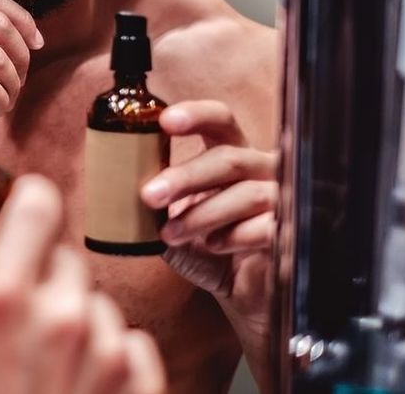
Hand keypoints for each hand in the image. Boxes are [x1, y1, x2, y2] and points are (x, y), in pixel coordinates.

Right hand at [0, 176, 165, 393]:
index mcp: (1, 302)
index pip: (36, 205)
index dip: (23, 203)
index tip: (13, 214)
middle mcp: (62, 317)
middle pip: (62, 257)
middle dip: (36, 276)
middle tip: (6, 320)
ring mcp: (107, 357)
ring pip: (95, 304)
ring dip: (71, 319)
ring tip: (37, 365)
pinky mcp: (139, 392)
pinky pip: (131, 345)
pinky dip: (109, 356)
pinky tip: (76, 384)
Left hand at [141, 100, 276, 330]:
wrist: (239, 290)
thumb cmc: (207, 245)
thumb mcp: (173, 219)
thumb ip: (154, 202)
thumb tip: (115, 191)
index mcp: (230, 153)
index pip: (220, 120)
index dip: (196, 115)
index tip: (165, 121)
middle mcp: (259, 168)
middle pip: (229, 158)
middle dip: (185, 176)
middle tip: (150, 195)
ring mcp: (280, 198)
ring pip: (245, 194)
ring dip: (201, 214)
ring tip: (170, 234)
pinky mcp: (289, 230)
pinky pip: (264, 227)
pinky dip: (233, 236)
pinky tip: (213, 245)